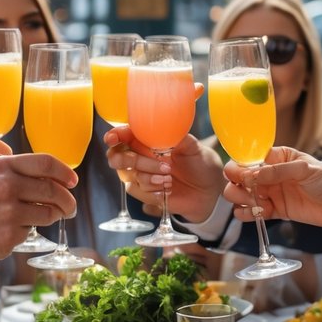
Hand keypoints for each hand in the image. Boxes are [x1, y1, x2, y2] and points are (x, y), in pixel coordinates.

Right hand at [0, 153, 77, 290]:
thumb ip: (7, 175)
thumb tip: (44, 179)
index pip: (45, 162)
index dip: (64, 172)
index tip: (72, 181)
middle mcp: (6, 185)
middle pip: (54, 190)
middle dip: (68, 201)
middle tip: (70, 208)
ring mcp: (9, 211)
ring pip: (48, 213)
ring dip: (54, 217)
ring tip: (49, 219)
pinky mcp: (9, 236)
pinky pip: (31, 232)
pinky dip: (26, 232)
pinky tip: (9, 233)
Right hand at [103, 127, 224, 220]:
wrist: (208, 190)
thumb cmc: (200, 163)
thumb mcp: (193, 146)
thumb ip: (174, 136)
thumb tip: (160, 128)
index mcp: (149, 140)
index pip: (124, 135)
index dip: (115, 135)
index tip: (113, 138)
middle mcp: (141, 156)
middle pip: (116, 156)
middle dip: (129, 159)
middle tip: (155, 161)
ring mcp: (142, 175)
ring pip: (128, 175)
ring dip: (149, 177)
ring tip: (169, 178)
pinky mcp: (145, 192)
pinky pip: (136, 190)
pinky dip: (151, 191)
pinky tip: (167, 188)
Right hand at [223, 147, 321, 229]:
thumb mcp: (305, 169)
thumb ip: (277, 172)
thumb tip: (251, 175)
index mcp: (277, 157)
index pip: (249, 159)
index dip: (240, 166)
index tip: (239, 175)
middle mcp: (270, 174)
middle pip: (241, 178)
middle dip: (237, 185)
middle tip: (245, 192)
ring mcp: (272, 193)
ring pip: (244, 195)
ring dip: (241, 199)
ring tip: (253, 204)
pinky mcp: (276, 211)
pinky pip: (254, 213)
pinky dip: (247, 214)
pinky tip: (251, 214)